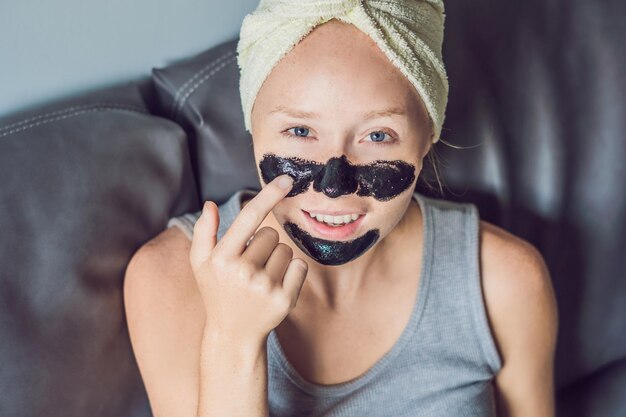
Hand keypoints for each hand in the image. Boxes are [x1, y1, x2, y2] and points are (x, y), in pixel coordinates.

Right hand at [189, 175, 308, 342]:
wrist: (233, 334)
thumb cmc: (217, 291)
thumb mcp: (200, 263)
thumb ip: (204, 232)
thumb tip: (211, 204)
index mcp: (221, 258)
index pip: (249, 218)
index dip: (268, 195)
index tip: (287, 179)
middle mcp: (243, 272)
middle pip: (271, 234)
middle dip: (264, 245)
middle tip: (251, 265)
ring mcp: (265, 287)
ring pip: (287, 250)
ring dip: (277, 259)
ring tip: (261, 278)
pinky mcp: (284, 299)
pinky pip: (300, 267)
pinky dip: (293, 272)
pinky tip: (276, 286)